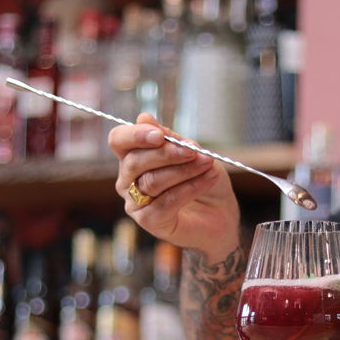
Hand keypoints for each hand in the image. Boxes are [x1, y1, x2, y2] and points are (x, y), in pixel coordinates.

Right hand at [109, 114, 240, 260]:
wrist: (221, 212)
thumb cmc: (202, 177)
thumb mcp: (191, 151)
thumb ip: (170, 137)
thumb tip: (144, 118)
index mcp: (132, 156)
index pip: (119, 140)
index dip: (135, 135)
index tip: (159, 135)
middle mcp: (127, 179)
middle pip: (135, 161)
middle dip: (167, 153)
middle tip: (194, 151)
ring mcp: (135, 202)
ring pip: (152, 182)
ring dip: (184, 170)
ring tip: (207, 164)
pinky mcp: (149, 221)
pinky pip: (166, 202)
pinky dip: (191, 188)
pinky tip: (208, 179)